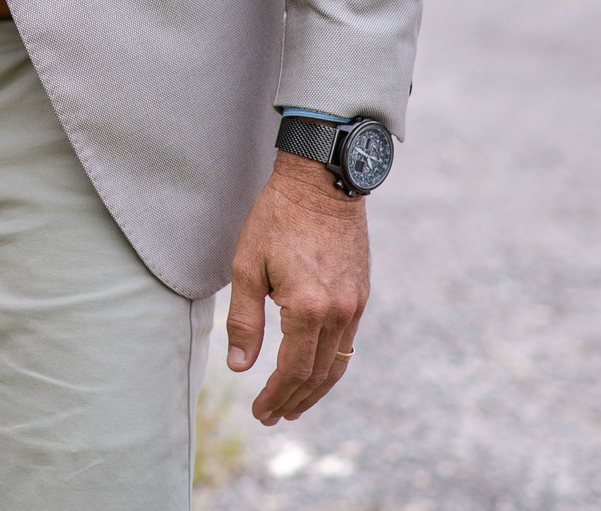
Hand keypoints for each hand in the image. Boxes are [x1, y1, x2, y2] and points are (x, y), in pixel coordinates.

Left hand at [225, 151, 370, 424]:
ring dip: (314, 391)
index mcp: (306, 308)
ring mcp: (354, 307)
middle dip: (293, 401)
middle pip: (317, 375)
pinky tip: (313, 372)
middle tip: (272, 417)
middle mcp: (337, 313)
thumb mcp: (246, 266)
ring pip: (337, 365)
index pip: (292, 369)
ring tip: (293, 407)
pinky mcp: (361, 296)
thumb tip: (239, 367)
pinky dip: (329, 366)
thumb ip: (243, 320)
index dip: (275, 395)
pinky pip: (346, 344)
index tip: (260, 412)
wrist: (322, 184)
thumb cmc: (276, 219)